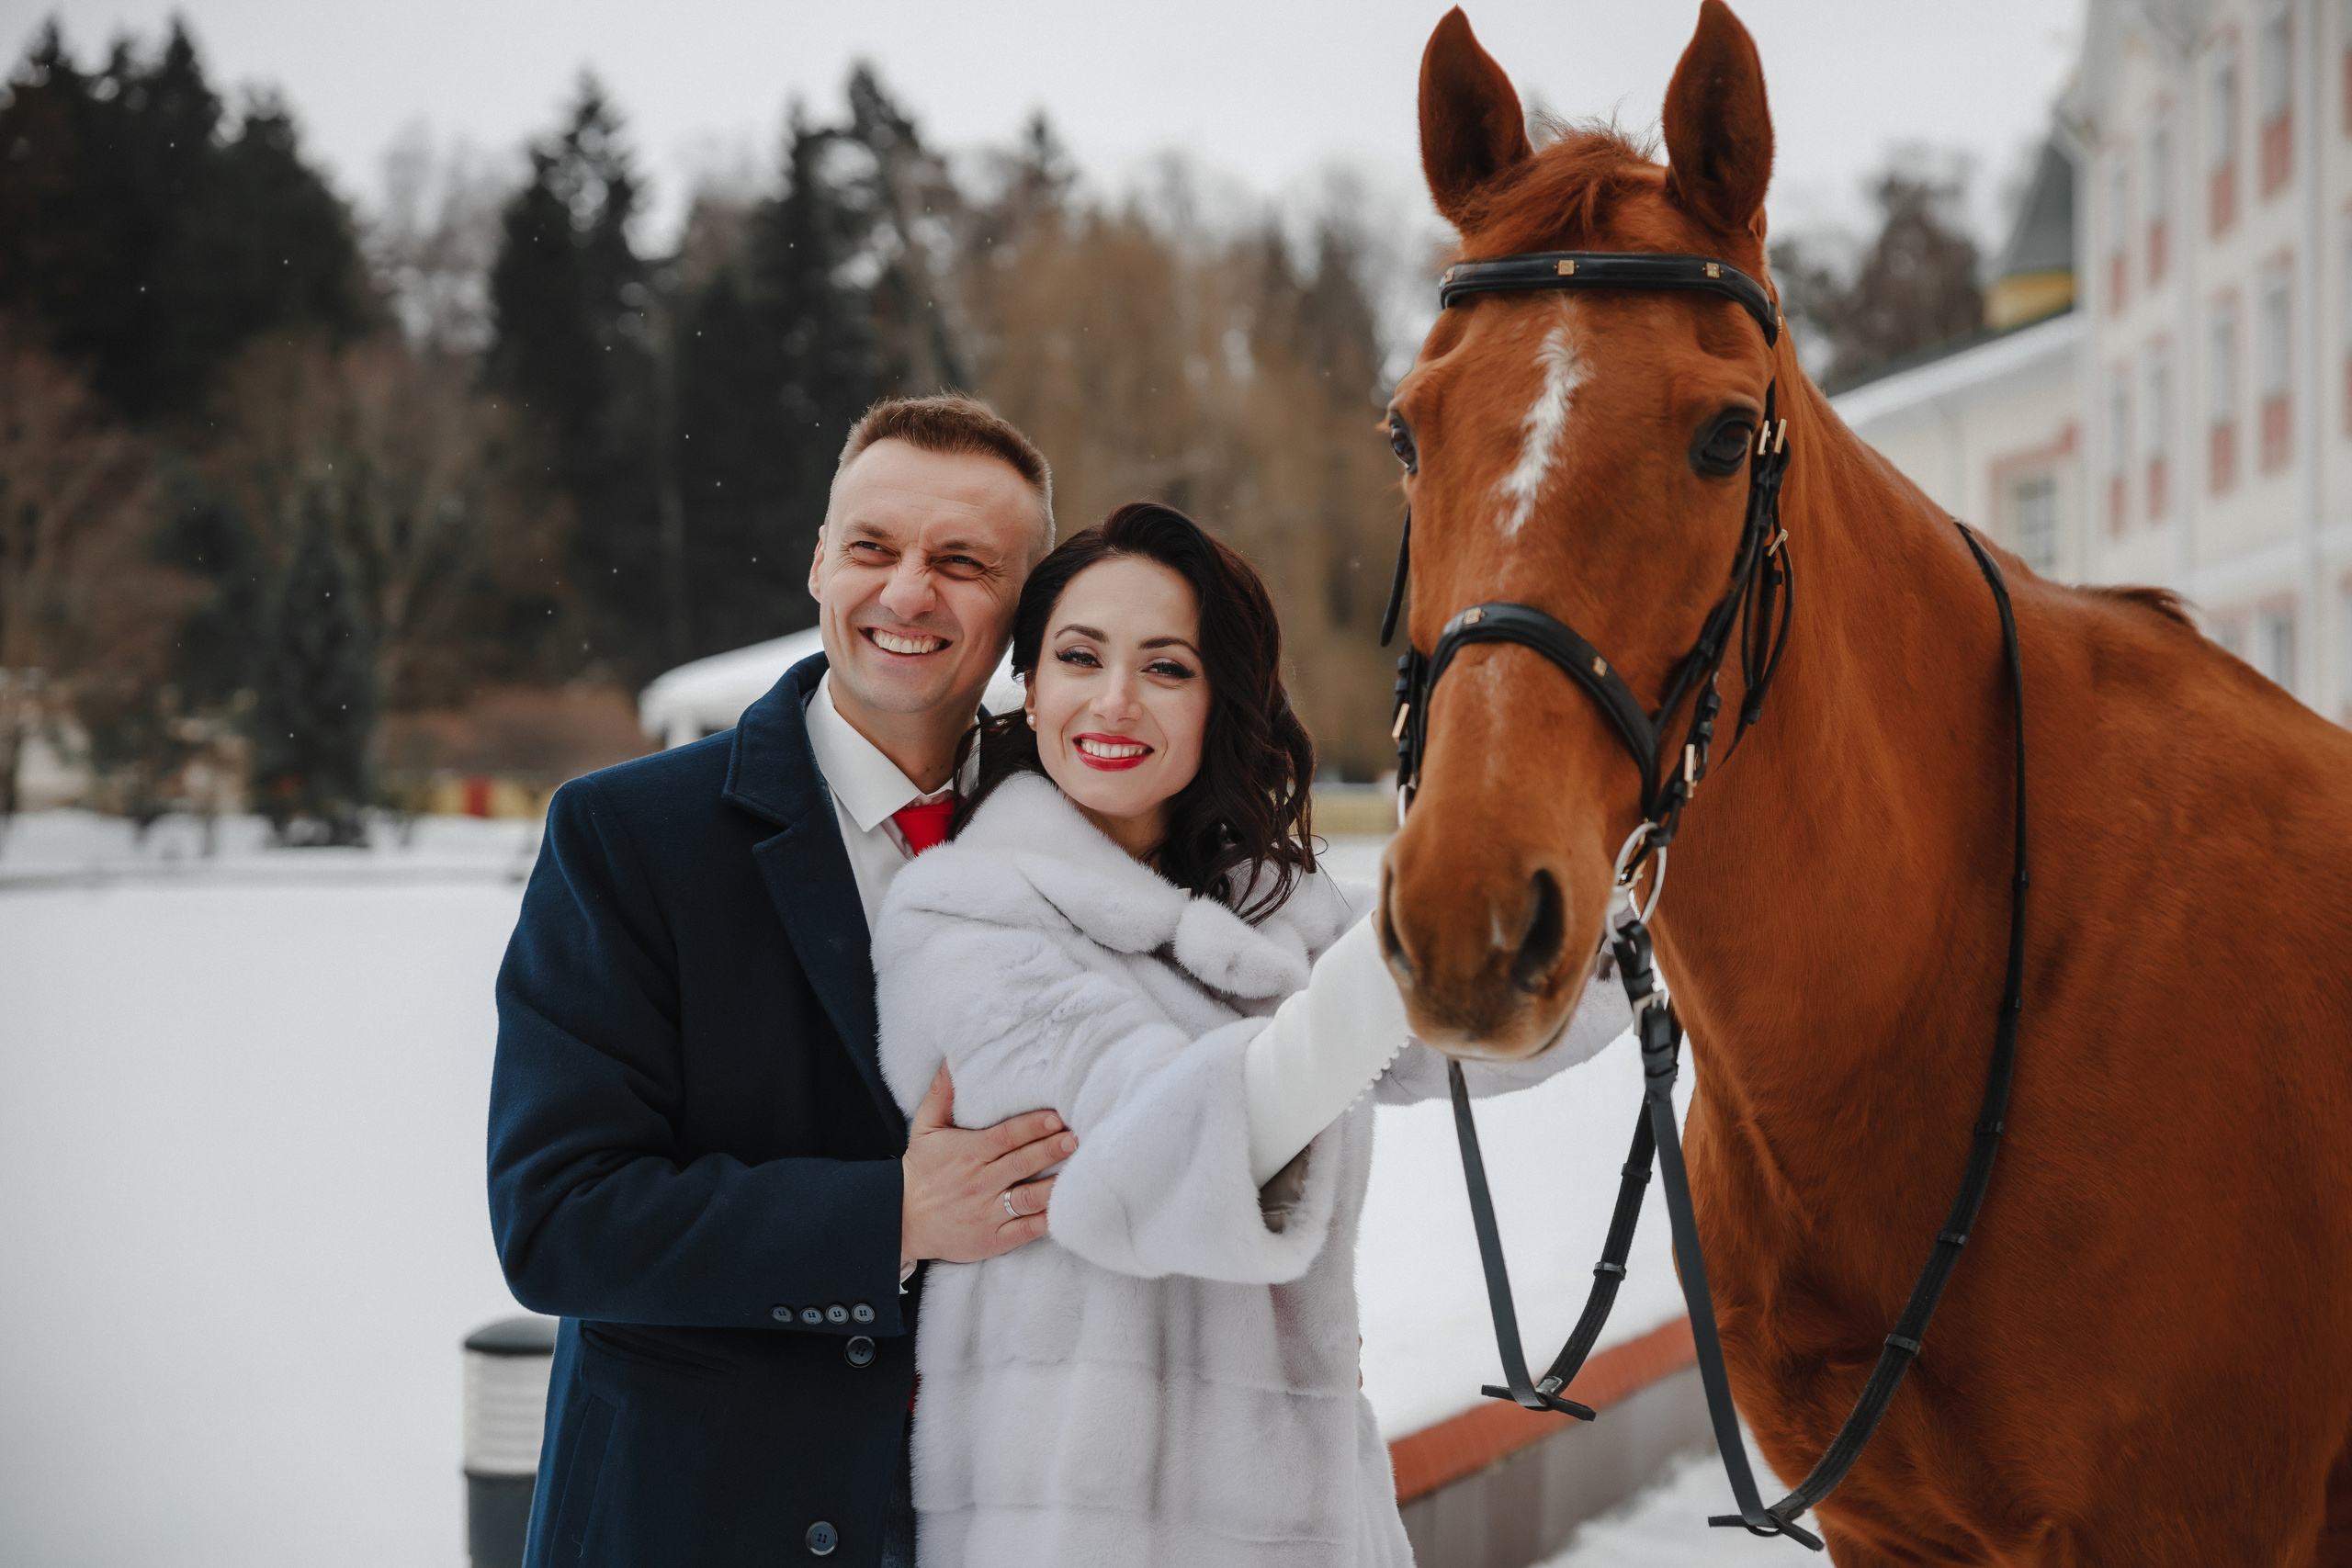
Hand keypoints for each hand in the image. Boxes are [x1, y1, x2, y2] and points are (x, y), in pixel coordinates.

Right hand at [901, 1064, 1073, 1267]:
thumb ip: (941, 1093)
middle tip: (1076, 1139)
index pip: (1005, 1137)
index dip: (1031, 1126)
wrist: (901, 1220)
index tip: (1055, 1117)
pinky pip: (1024, 1231)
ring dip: (1054, 1186)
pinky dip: (1045, 1223)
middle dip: (1051, 1150)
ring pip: (1028, 1198)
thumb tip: (952, 1059)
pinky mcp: (993, 1239)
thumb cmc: (920, 1170)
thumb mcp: (924, 1127)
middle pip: (1022, 1163)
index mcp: (969, 1153)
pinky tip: (1065, 1213)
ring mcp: (988, 1212)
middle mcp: (981, 1182)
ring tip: (1080, 1174)